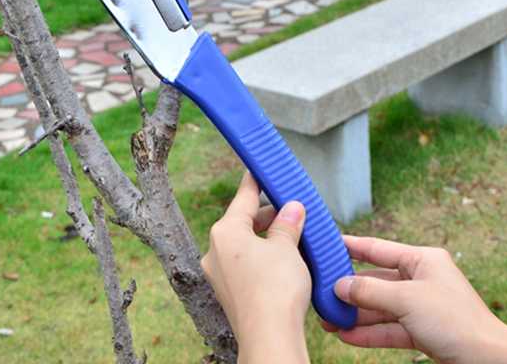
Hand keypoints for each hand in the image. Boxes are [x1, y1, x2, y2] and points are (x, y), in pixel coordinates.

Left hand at [201, 172, 310, 363]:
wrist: (269, 338)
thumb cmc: (276, 289)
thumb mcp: (286, 248)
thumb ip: (287, 224)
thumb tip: (292, 208)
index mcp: (224, 231)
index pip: (243, 198)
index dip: (254, 182)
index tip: (257, 169)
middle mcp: (214, 250)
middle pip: (242, 222)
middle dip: (267, 216)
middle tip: (290, 208)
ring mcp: (218, 274)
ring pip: (243, 245)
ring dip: (265, 239)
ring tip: (291, 236)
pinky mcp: (227, 293)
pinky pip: (244, 266)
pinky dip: (261, 259)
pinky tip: (281, 262)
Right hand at [324, 235, 506, 363]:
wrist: (489, 363)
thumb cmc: (455, 321)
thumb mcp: (405, 299)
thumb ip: (369, 291)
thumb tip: (339, 286)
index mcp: (422, 260)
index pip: (377, 248)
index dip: (350, 246)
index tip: (326, 244)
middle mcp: (421, 280)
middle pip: (376, 281)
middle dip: (349, 291)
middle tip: (321, 293)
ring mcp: (422, 307)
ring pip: (381, 307)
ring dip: (356, 315)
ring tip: (329, 321)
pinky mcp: (424, 332)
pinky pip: (390, 328)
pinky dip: (370, 333)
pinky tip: (348, 336)